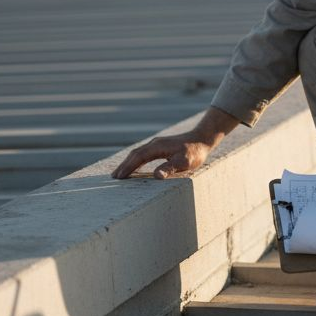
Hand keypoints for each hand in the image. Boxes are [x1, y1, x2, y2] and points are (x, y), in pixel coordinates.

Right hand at [111, 107, 238, 179]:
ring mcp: (157, 144)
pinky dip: (135, 160)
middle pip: (135, 154)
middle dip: (124, 166)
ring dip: (128, 163)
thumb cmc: (195, 152)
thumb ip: (170, 168)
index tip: (118, 177)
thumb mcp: (184, 162)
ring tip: (120, 174)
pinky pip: (144, 153)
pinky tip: (134, 167)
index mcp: (158, 147)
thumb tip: (156, 176)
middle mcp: (154, 144)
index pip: (138, 157)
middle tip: (113, 178)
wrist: (202, 138)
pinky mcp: (160, 146)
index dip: (128, 167)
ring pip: (138, 153)